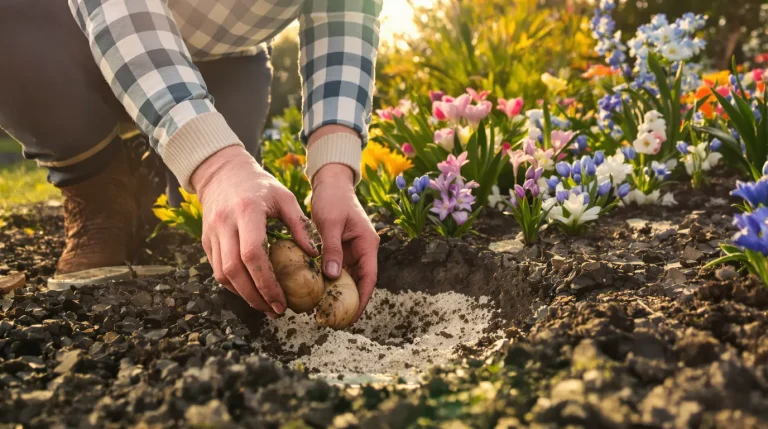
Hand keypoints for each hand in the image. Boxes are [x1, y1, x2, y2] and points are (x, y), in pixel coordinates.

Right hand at [191, 146, 317, 315]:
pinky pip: (217, 269)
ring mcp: (211, 233)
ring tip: (265, 306)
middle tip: (275, 310)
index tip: (282, 300)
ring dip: (243, 295)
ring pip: (222, 274)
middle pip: (234, 270)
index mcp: (247, 211)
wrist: (222, 172)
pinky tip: (251, 292)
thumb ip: (299, 225)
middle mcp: (224, 224)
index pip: (252, 254)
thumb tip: (313, 255)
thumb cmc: (260, 184)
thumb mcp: (285, 197)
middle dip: (254, 296)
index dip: (266, 282)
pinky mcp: (206, 240)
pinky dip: (233, 285)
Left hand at [311, 163, 379, 322]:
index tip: (352, 316)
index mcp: (367, 244)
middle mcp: (362, 250)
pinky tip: (316, 293)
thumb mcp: (331, 223)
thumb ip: (332, 249)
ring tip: (324, 312)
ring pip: (348, 278)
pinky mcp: (340, 249)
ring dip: (338, 293)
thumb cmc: (333, 198)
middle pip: (359, 282)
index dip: (362, 299)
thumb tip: (333, 276)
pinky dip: (329, 282)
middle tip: (335, 320)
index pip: (369, 278)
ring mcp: (351, 250)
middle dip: (350, 301)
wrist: (330, 182)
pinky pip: (336, 269)